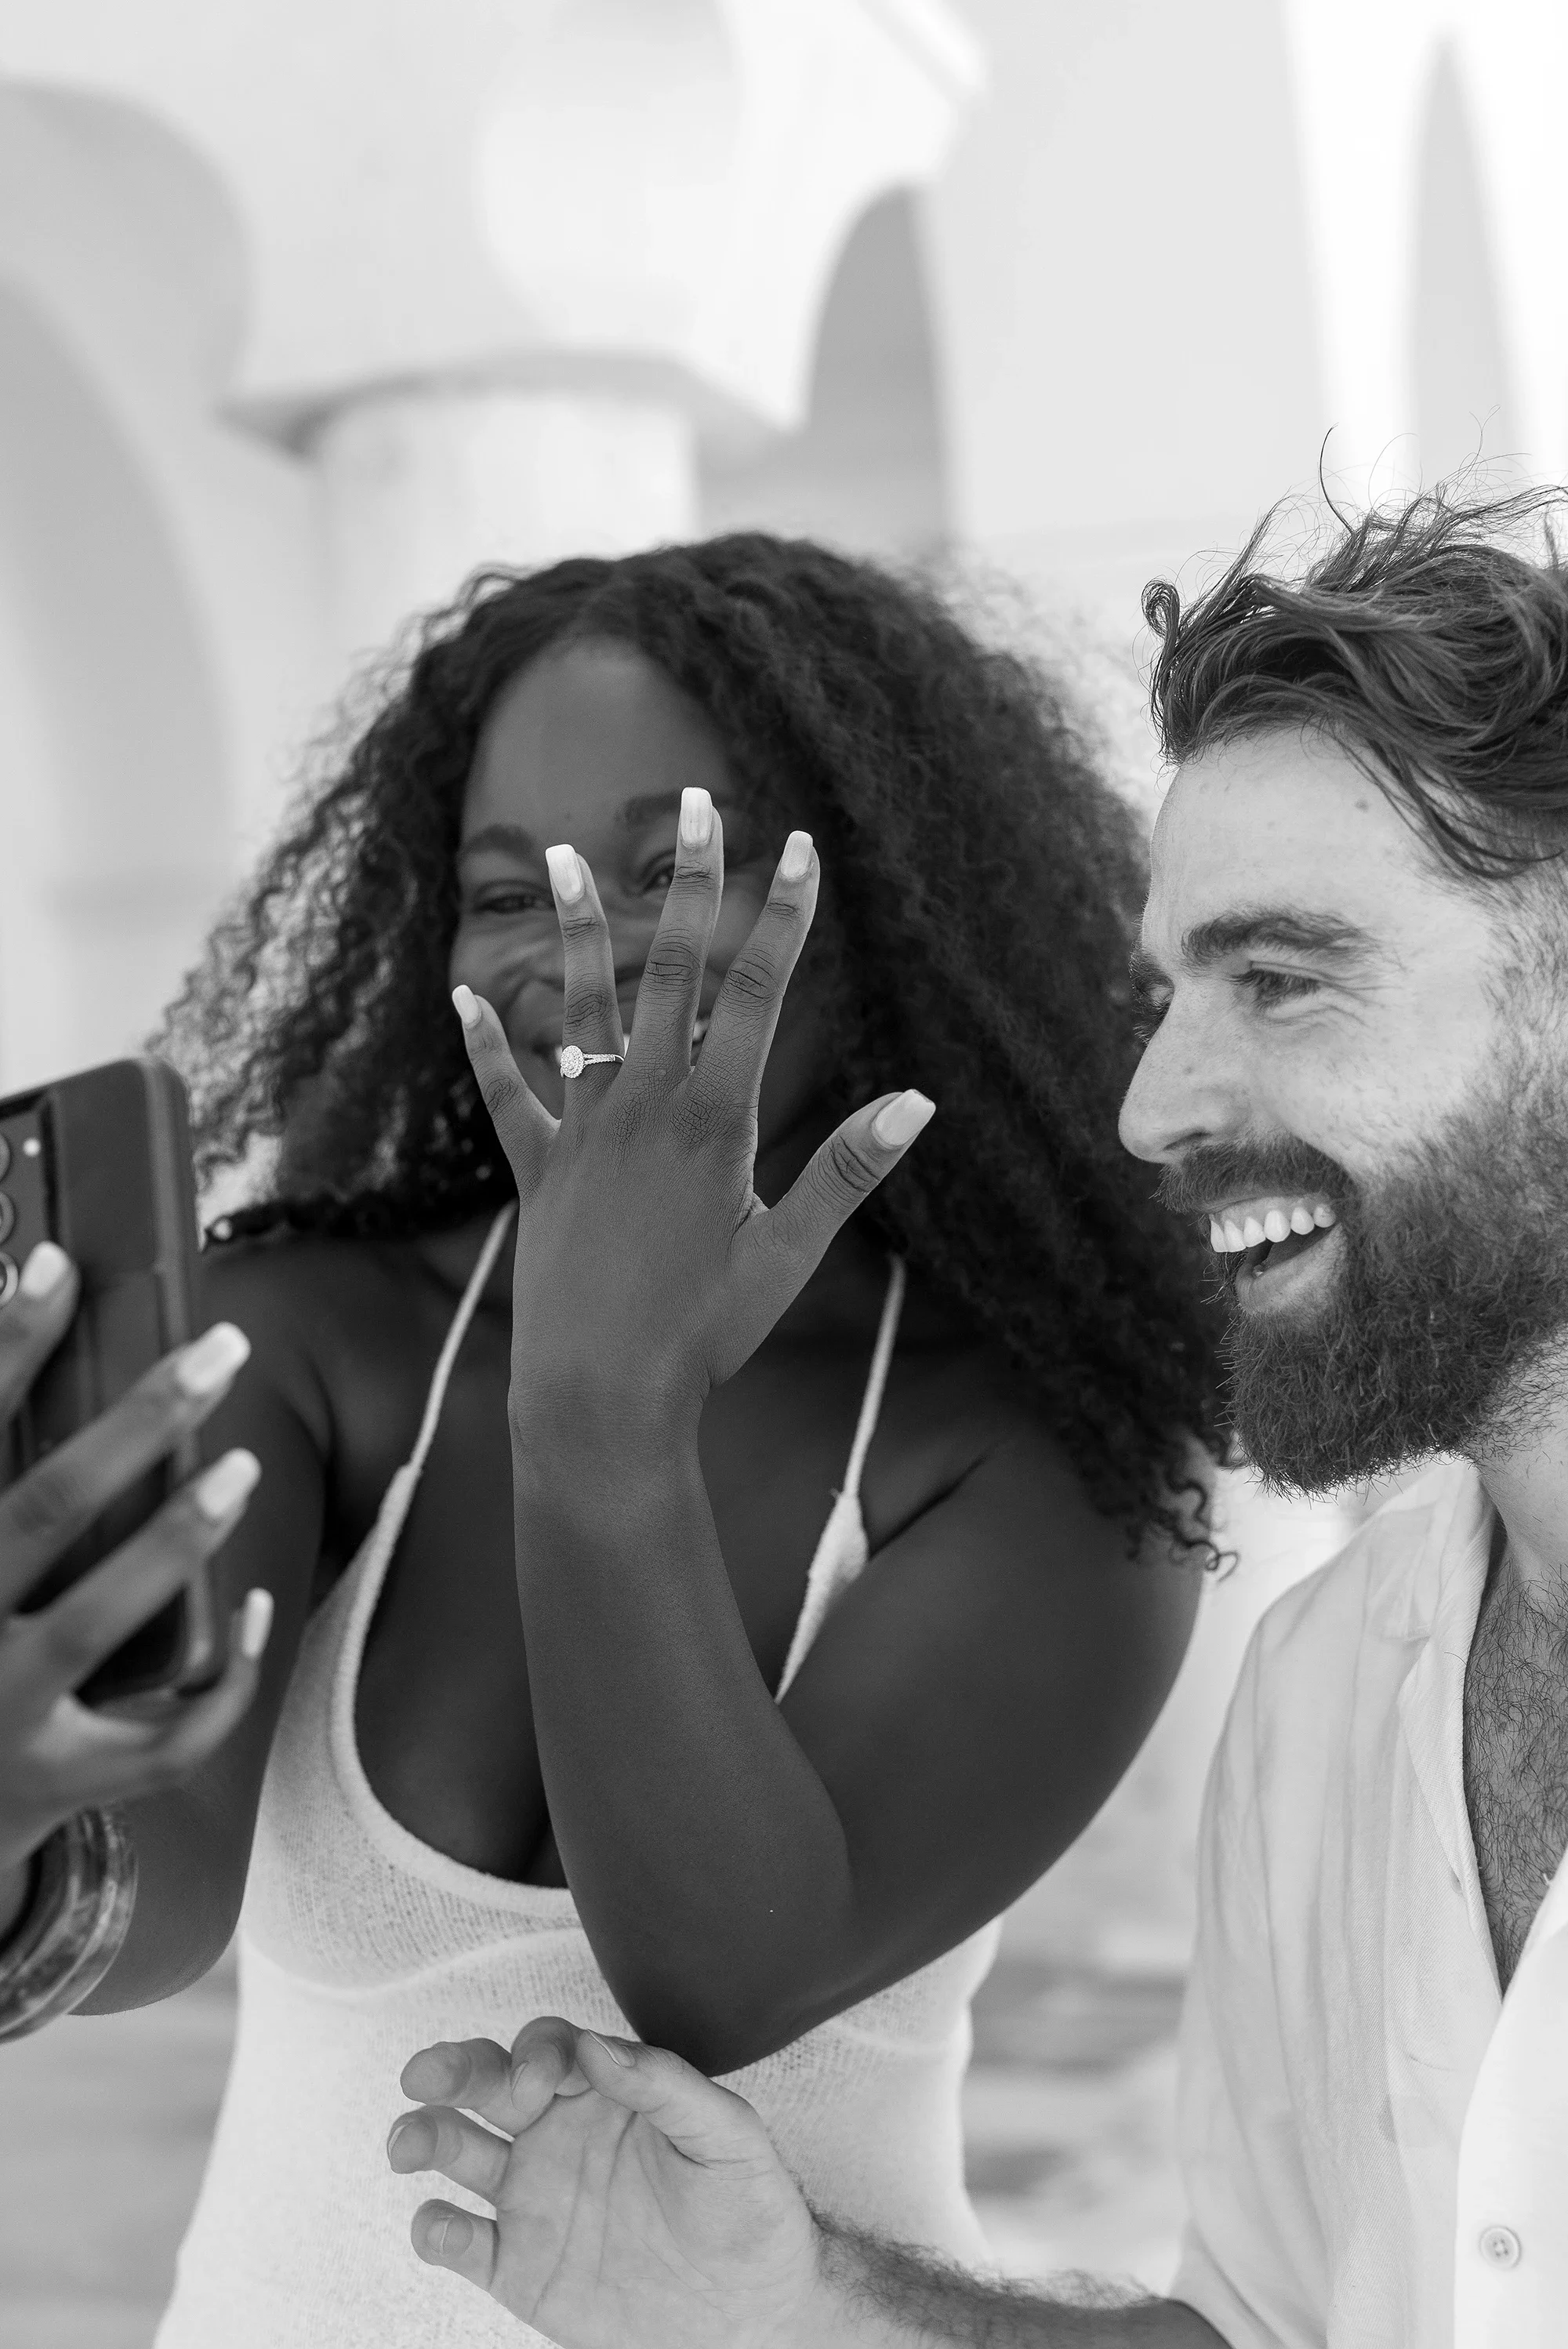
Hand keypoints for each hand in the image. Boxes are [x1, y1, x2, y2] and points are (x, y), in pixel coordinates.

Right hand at [0, 1243, 271, 1904]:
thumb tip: (22, 1293)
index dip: (6, 1345)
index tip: (55, 1263)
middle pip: (43, 1509)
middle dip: (137, 1424)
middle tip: (219, 1350)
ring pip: (98, 1619)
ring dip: (179, 1537)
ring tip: (244, 1467)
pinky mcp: (55, 1779)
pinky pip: (160, 1737)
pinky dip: (221, 1678)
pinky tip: (255, 1609)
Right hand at [389, 2016, 837, 2348]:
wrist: (753, 2309)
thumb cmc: (747, 2207)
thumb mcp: (727, 2135)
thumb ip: (666, 2085)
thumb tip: (595, 2046)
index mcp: (605, 2092)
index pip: (550, 2048)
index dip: (535, 2054)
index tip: (540, 2082)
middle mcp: (558, 2134)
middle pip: (489, 2084)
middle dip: (452, 2071)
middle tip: (423, 2076)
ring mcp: (534, 2199)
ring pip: (459, 2152)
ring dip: (425, 2137)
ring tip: (406, 2144)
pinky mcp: (521, 2267)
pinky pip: (465, 2244)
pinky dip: (438, 2232)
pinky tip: (438, 2225)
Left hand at [453, 789, 934, 1424]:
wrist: (598, 1398)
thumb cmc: (705, 1335)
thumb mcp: (788, 1256)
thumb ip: (847, 1172)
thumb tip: (917, 1104)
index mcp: (714, 1121)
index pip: (757, 994)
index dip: (782, 917)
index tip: (799, 848)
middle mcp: (644, 1108)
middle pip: (668, 972)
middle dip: (688, 883)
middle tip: (697, 805)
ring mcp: (582, 1134)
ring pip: (577, 1011)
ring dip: (573, 931)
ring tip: (556, 856)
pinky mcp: (536, 1172)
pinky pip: (507, 1096)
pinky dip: (487, 1046)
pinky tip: (464, 995)